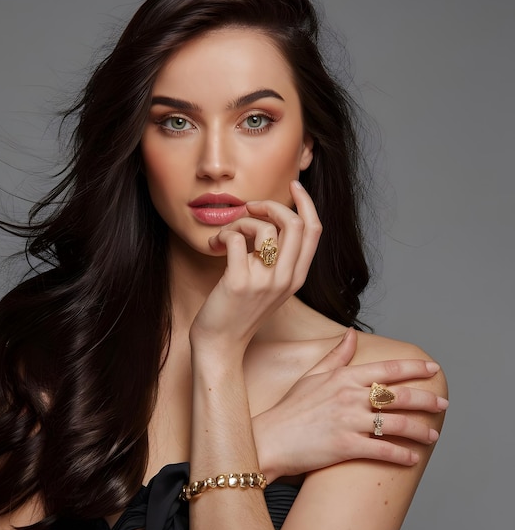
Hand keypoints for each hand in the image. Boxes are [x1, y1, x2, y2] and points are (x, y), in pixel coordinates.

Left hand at [190, 180, 320, 356]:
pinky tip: (215, 245)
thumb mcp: (269, 285)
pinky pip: (237, 238)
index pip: (314, 230)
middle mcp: (286, 278)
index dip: (306, 202)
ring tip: (226, 236)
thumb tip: (271, 221)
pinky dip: (223, 234)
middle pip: (295, 223)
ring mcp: (265, 282)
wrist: (221, 343)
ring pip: (264, 228)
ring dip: (240, 222)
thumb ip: (277, 258)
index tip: (292, 186)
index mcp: (297, 277)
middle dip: (270, 205)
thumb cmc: (239, 310)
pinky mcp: (240, 282)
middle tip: (249, 208)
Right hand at [251, 328, 447, 480]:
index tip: (433, 368)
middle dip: (426, 400)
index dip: (414, 368)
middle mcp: (349, 396)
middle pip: (399, 396)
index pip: (387, 369)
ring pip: (396, 424)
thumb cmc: (291, 407)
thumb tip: (352, 333)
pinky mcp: (345, 446)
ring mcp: (348, 421)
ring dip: (420, 431)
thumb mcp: (313, 375)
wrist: (271, 438)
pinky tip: (412, 458)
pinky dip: (402, 455)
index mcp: (343, 377)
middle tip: (444, 404)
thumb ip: (336, 355)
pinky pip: (382, 451)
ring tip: (433, 436)